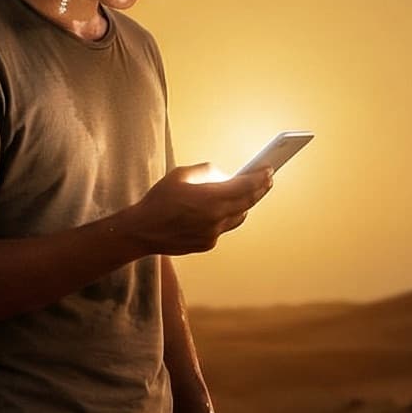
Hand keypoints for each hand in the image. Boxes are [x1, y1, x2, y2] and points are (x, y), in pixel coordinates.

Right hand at [129, 164, 276, 255]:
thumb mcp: (180, 175)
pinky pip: (224, 227)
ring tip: (250, 193)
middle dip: (260, 189)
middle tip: (267, 179)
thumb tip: (225, 175)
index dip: (260, 177)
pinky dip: (227, 216)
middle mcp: (216, 218)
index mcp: (211, 198)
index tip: (269, 169)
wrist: (142, 231)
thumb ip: (207, 172)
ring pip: (239, 217)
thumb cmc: (159, 200)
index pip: (246, 186)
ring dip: (246, 204)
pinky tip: (223, 209)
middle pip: (248, 202)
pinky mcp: (208, 243)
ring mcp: (213, 233)